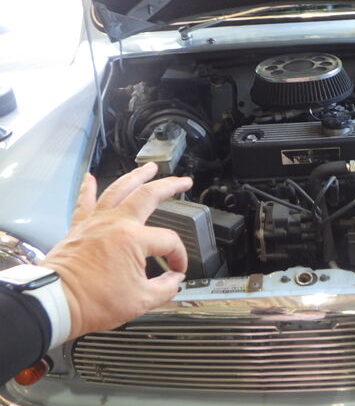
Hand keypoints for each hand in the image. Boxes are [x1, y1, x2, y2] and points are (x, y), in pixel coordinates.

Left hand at [41, 162, 192, 339]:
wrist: (55, 303)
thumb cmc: (92, 302)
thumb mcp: (140, 301)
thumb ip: (165, 288)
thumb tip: (174, 280)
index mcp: (134, 240)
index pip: (168, 241)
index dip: (179, 256)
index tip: (177, 269)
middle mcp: (116, 224)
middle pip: (148, 195)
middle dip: (169, 186)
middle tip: (183, 181)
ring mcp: (96, 222)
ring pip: (119, 189)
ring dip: (136, 176)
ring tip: (149, 167)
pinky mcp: (80, 227)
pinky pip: (85, 201)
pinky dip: (88, 188)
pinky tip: (90, 178)